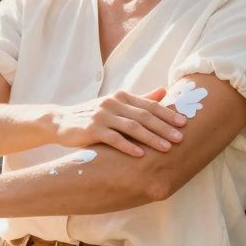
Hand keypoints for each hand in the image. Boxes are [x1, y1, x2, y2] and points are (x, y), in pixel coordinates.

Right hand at [49, 87, 187, 156]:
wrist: (60, 121)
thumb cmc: (93, 116)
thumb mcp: (116, 105)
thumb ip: (139, 99)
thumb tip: (164, 91)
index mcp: (121, 96)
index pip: (149, 104)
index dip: (167, 113)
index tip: (184, 123)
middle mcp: (113, 103)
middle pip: (144, 116)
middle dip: (164, 127)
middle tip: (181, 138)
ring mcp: (101, 116)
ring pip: (132, 127)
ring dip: (151, 138)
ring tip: (166, 148)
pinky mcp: (91, 129)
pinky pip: (113, 138)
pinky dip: (128, 146)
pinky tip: (141, 154)